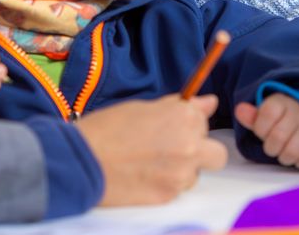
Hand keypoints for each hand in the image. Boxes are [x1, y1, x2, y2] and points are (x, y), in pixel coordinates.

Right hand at [75, 94, 228, 205]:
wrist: (82, 160)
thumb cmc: (107, 128)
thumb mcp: (143, 107)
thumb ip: (179, 107)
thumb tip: (210, 102)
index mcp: (184, 118)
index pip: (204, 120)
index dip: (189, 122)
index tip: (175, 125)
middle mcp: (190, 146)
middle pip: (216, 154)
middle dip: (202, 151)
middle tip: (174, 148)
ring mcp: (181, 174)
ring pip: (196, 174)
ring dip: (182, 169)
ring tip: (151, 163)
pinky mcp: (169, 195)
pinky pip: (178, 189)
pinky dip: (165, 183)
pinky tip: (143, 175)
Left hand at [235, 93, 298, 169]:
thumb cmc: (285, 118)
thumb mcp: (267, 113)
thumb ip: (252, 116)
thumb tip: (240, 110)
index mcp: (282, 102)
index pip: (267, 114)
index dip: (261, 128)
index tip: (263, 130)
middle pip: (278, 137)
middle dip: (270, 147)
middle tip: (273, 145)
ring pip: (292, 152)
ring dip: (284, 157)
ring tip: (284, 151)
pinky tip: (297, 154)